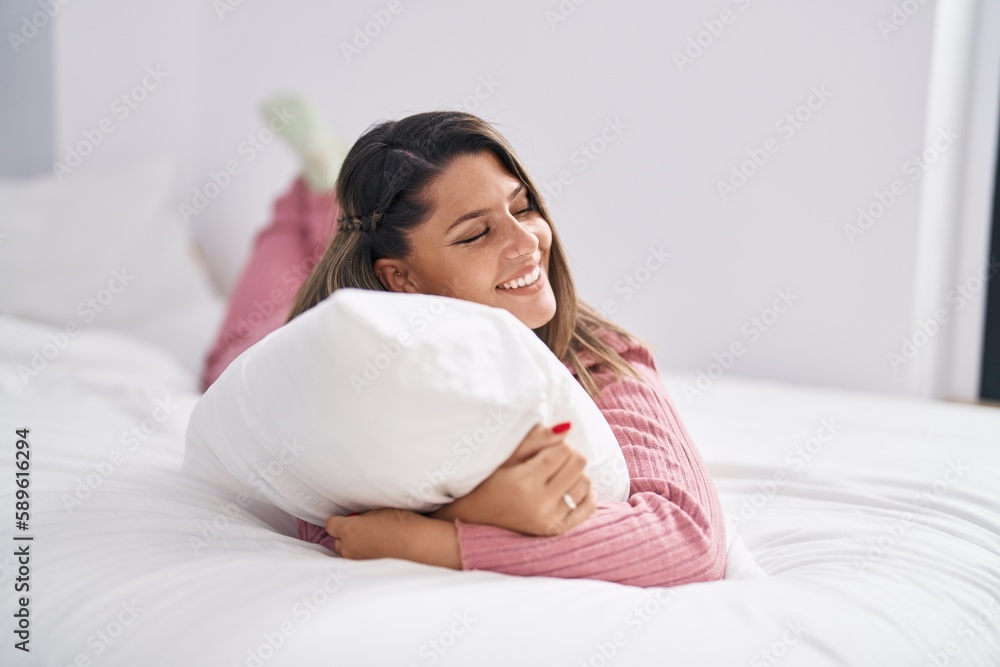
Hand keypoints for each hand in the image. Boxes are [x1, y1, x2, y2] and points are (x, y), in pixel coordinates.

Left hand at [325, 509, 460, 568]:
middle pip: (337, 541)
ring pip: (347, 554)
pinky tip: (378, 551)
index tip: (343, 519)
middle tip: (362, 530)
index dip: (337, 521)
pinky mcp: (367, 571)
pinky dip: (364, 557)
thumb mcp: (378, 512)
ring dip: (354, 547)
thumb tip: (358, 521)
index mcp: (349, 530)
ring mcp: (357, 561)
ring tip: (371, 542)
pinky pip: (359, 562)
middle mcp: (348, 548)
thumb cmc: (401, 524)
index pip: (330, 525)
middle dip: (346, 535)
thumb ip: (362, 518)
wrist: (418, 545)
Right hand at [428, 422, 596, 535]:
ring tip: (558, 473)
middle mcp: (539, 503)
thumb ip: (535, 439)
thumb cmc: (487, 481)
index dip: (558, 443)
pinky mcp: (556, 530)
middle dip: (569, 455)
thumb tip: (567, 427)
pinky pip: (589, 506)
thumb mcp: (505, 456)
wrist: (473, 518)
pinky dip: (586, 493)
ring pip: (585, 483)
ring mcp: (549, 520)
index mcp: (524, 482)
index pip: (563, 451)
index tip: (547, 447)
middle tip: (554, 457)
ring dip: (576, 473)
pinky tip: (571, 486)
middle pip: (578, 465)